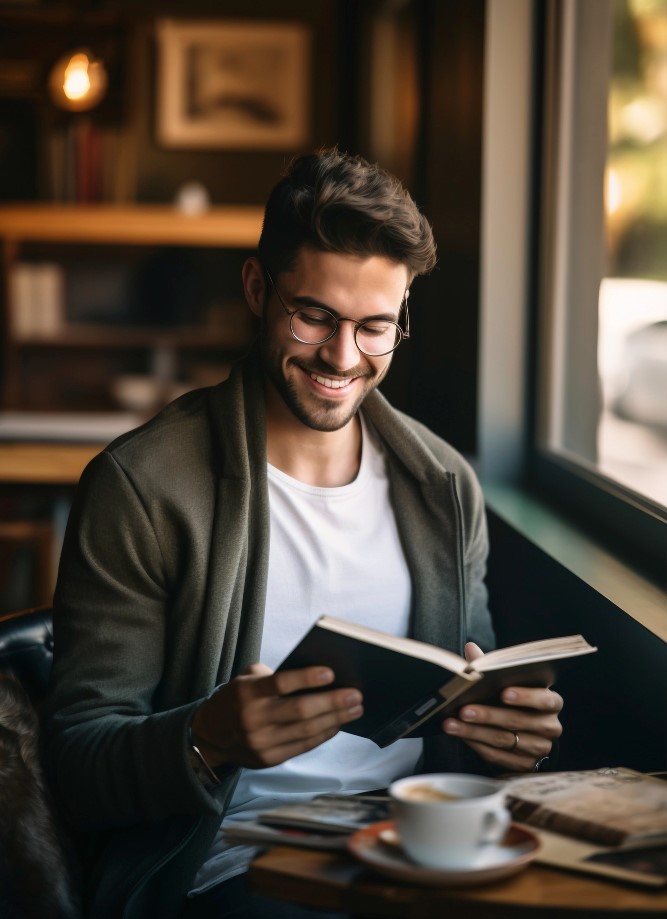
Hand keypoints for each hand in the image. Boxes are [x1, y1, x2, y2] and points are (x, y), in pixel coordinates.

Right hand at [191, 663, 362, 769]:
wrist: (210, 735)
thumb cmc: (238, 698)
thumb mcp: (247, 679)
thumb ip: (276, 676)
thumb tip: (319, 678)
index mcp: (247, 692)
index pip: (280, 683)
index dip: (307, 678)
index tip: (331, 673)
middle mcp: (253, 718)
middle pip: (300, 710)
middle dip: (332, 702)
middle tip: (356, 694)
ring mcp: (260, 742)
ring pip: (306, 731)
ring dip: (335, 719)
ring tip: (355, 708)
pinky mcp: (267, 759)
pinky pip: (302, 747)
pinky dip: (323, 735)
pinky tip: (337, 724)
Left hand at [442, 642, 562, 771]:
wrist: (523, 732)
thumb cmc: (512, 700)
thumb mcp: (507, 682)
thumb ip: (491, 666)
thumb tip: (470, 648)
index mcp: (551, 702)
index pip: (545, 699)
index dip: (525, 696)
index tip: (503, 693)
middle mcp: (550, 726)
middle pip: (518, 721)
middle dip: (488, 715)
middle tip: (464, 710)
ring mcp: (539, 748)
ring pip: (504, 740)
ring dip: (475, 732)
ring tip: (452, 724)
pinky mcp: (526, 766)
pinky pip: (499, 757)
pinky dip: (477, 746)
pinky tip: (461, 736)